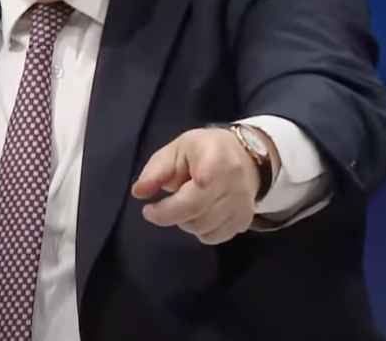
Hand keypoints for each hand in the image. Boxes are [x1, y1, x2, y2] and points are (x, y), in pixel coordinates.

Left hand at [131, 127, 268, 244]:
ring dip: (184, 221)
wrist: (246, 157)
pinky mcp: (244, 221)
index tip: (192, 185)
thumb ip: (157, 170)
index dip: (203, 180)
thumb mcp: (177, 149)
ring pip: (201, 227)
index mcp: (215, 157)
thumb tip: (138, 193)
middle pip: (196, 209)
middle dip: (168, 213)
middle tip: (152, 211)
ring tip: (183, 204)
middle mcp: (233, 183)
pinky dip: (200, 230)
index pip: (210, 172)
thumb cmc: (205, 150)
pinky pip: (213, 237)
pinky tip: (199, 214)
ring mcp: (241, 205)